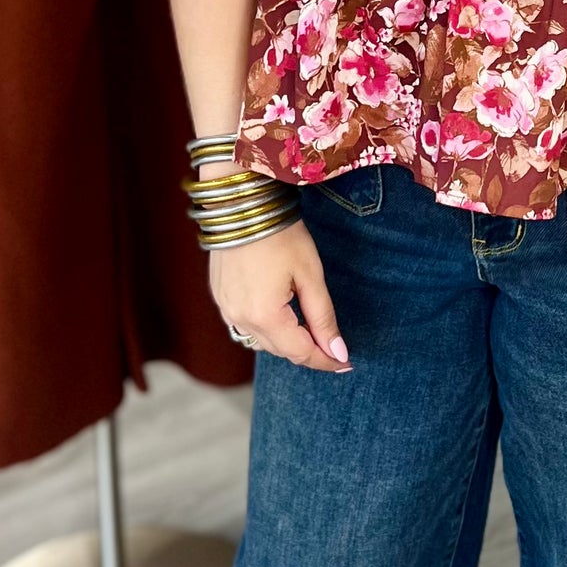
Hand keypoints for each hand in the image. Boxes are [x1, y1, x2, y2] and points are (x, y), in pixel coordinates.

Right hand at [210, 222, 350, 371]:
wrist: (242, 203)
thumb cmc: (280, 235)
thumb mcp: (310, 275)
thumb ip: (323, 318)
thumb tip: (338, 353)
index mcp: (265, 316)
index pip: (301, 352)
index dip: (326, 360)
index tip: (346, 363)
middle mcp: (240, 318)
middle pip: (281, 350)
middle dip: (308, 351)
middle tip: (333, 348)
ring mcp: (226, 309)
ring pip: (261, 341)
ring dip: (285, 341)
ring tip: (309, 332)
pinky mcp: (220, 297)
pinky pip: (244, 326)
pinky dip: (265, 328)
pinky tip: (279, 316)